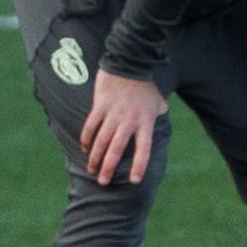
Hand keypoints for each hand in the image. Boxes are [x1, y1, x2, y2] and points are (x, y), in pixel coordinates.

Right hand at [80, 67, 167, 186]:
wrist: (130, 63)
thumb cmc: (146, 86)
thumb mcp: (159, 103)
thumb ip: (159, 117)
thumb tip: (162, 127)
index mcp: (146, 122)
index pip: (144, 149)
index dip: (139, 165)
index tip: (134, 181)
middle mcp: (129, 120)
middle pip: (116, 149)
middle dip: (108, 168)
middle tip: (103, 183)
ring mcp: (113, 113)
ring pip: (101, 140)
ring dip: (95, 157)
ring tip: (92, 169)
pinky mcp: (100, 105)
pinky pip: (91, 126)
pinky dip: (87, 139)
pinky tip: (85, 149)